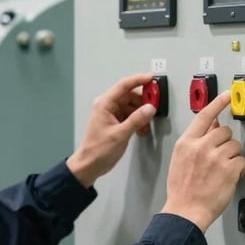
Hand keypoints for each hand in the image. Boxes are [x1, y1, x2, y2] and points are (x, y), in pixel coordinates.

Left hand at [66, 74, 156, 188]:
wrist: (89, 165)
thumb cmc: (98, 150)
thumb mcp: (120, 134)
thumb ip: (137, 119)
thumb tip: (150, 108)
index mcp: (104, 104)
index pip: (124, 85)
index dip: (139, 80)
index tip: (152, 79)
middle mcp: (107, 106)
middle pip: (130, 95)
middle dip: (143, 101)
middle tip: (155, 106)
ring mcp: (110, 113)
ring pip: (131, 106)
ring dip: (141, 113)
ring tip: (146, 124)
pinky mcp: (115, 122)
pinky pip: (130, 115)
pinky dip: (137, 121)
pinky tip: (141, 129)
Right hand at [161, 91, 244, 232]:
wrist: (185, 210)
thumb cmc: (181, 189)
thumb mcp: (180, 159)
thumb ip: (194, 142)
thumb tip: (211, 128)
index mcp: (186, 143)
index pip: (205, 116)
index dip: (218, 103)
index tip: (228, 95)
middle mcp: (201, 147)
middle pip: (225, 131)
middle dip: (225, 143)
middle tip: (219, 157)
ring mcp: (216, 158)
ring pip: (235, 146)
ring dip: (232, 157)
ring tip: (221, 171)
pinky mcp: (229, 169)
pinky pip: (241, 161)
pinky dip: (238, 169)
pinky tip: (227, 178)